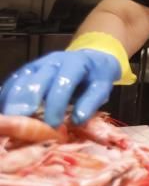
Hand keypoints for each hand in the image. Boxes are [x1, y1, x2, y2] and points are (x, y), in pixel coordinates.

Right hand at [0, 50, 118, 125]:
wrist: (90, 59)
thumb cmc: (96, 76)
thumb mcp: (103, 87)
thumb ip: (91, 102)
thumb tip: (76, 121)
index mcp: (75, 63)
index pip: (62, 83)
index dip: (56, 105)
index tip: (53, 125)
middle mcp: (52, 61)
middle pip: (36, 82)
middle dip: (29, 105)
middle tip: (24, 126)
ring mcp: (36, 64)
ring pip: (20, 82)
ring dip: (14, 104)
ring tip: (11, 123)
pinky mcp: (26, 71)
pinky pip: (12, 83)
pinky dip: (7, 98)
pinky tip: (6, 114)